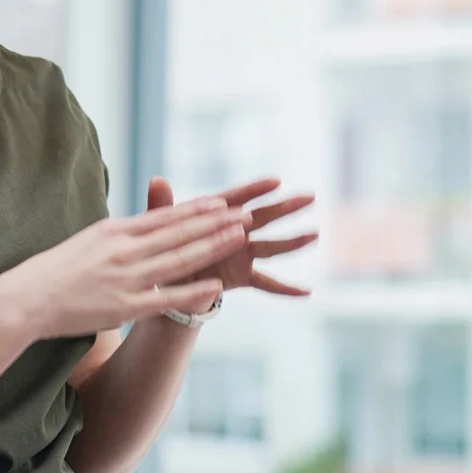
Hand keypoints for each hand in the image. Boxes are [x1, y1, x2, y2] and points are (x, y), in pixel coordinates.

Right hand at [0, 197, 249, 340]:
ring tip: (239, 237)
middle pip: (178, 233)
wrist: (26, 298)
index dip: (197, 210)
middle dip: (215, 223)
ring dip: (211, 246)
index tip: (223, 202)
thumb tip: (143, 225)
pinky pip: (165, 297)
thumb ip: (120, 234)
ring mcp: (125, 278)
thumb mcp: (89, 240)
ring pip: (178, 259)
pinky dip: (192, 291)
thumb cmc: (56, 270)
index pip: (164, 217)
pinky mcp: (123, 307)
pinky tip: (216, 286)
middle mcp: (123, 250)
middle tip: (245, 214)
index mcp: (115, 231)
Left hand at [145, 176, 316, 298]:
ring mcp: (241, 253)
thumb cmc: (164, 247)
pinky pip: (267, 282)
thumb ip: (161, 207)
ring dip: (293, 241)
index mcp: (215, 214)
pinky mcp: (242, 276)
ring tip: (314, 234)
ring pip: (271, 246)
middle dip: (285, 207)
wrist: (166, 283)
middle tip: (310, 196)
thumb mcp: (159, 229)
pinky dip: (286, 288)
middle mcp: (233, 230)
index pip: (237, 198)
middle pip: (263, 217)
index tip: (276, 180)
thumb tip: (157, 180)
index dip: (255, 189)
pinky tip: (307, 292)